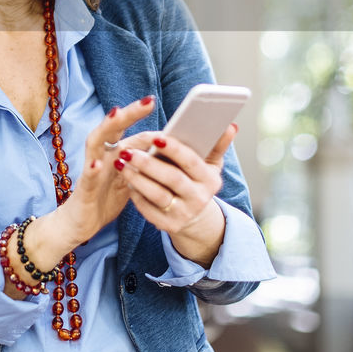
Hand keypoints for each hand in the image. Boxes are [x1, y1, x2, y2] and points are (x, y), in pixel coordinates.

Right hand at [53, 96, 156, 246]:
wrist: (80, 224)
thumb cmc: (104, 200)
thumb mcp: (128, 180)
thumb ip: (141, 165)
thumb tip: (166, 152)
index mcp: (114, 154)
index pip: (129, 132)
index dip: (142, 119)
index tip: (155, 102)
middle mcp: (101, 156)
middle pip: (112, 129)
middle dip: (129, 114)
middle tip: (148, 101)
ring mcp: (91, 171)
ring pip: (95, 144)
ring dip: (106, 128)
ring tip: (118, 114)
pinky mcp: (83, 190)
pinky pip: (87, 178)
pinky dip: (92, 170)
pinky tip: (97, 163)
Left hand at [113, 123, 238, 265]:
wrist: (195, 216)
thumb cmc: (198, 180)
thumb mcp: (211, 164)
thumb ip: (218, 144)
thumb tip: (230, 125)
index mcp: (210, 180)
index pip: (191, 162)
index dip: (174, 149)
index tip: (155, 137)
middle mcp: (199, 199)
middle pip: (172, 178)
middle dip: (148, 163)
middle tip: (128, 150)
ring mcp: (183, 214)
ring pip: (157, 195)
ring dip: (137, 178)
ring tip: (121, 163)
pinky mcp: (168, 226)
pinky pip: (148, 209)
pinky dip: (136, 195)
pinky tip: (126, 180)